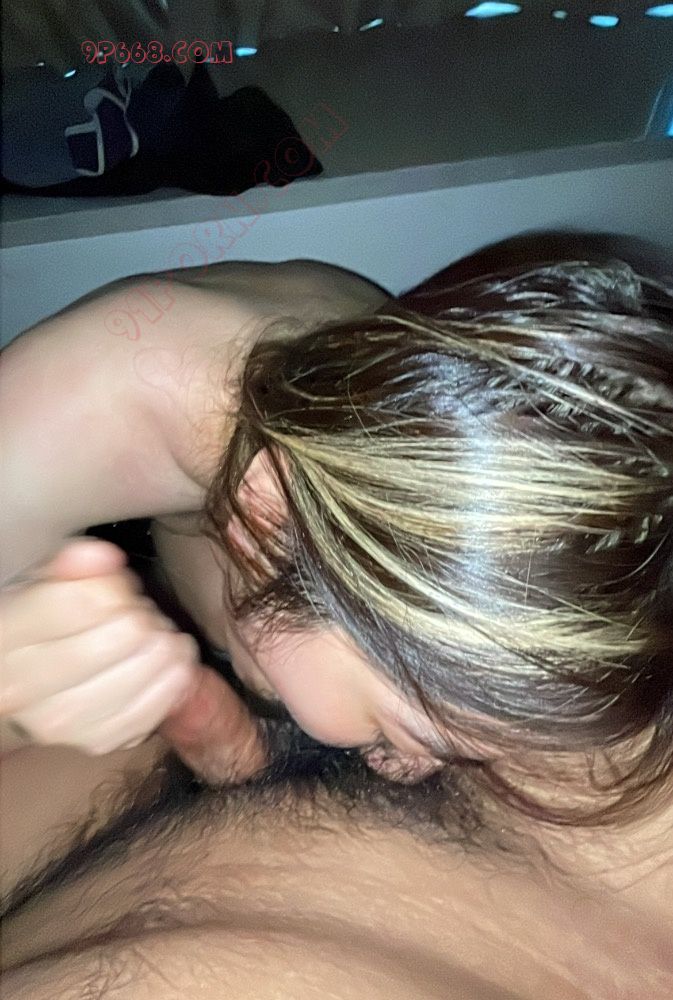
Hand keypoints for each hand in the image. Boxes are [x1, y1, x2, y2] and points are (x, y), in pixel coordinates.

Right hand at [0, 539, 266, 782]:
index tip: (118, 591)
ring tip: (152, 638)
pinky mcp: (96, 742)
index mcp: (4, 636)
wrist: (31, 684)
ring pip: (147, 668)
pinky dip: (173, 679)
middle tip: (136, 615)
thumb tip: (104, 557)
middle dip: (142, 615)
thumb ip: (73, 562)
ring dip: (163, 645)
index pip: (85, 601)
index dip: (116, 587)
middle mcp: (21, 687)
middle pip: (125, 634)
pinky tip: (168, 664)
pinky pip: (157, 706)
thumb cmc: (47, 622)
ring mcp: (59, 722)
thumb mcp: (49, 581)